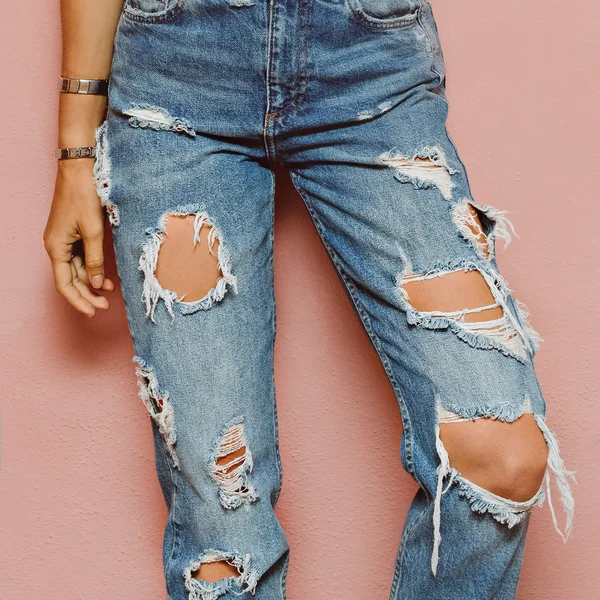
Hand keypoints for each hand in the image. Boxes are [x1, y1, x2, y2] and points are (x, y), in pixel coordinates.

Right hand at [44, 159, 114, 316]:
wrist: (81, 168)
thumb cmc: (84, 196)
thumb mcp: (93, 231)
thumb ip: (94, 259)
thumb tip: (95, 282)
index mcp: (55, 247)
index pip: (64, 284)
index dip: (78, 300)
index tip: (92, 312)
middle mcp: (56, 246)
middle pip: (70, 279)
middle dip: (86, 294)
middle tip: (104, 306)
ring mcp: (64, 240)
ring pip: (76, 270)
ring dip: (90, 282)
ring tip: (108, 292)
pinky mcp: (73, 233)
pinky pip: (80, 257)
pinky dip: (92, 268)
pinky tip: (105, 276)